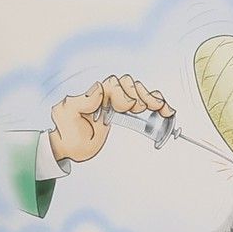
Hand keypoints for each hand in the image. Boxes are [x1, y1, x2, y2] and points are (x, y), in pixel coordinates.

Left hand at [49, 75, 172, 165]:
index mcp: (95, 94)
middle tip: (142, 109)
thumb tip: (99, 88)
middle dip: (140, 95)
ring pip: (139, 91)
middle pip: (130, 85)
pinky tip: (167, 111)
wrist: (68, 147)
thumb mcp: (66, 115)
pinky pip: (143, 102)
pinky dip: (157, 104)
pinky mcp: (125, 112)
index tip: (129, 107)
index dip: (124, 94)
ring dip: (152, 98)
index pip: (115, 85)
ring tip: (162, 109)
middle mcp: (107, 95)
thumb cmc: (66, 133)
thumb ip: (80, 101)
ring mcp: (117, 103)